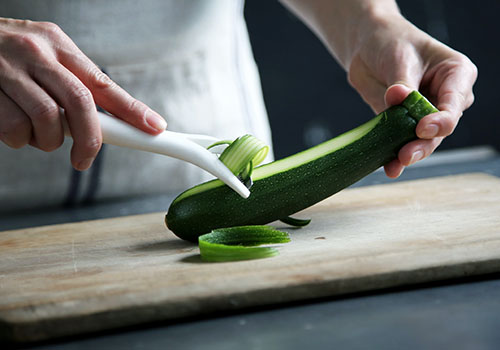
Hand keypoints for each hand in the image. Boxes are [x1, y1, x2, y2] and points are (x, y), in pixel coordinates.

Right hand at [0, 18, 166, 169]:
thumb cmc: (8, 56)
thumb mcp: (47, 58)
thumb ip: (76, 84)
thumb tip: (118, 120)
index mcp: (57, 45)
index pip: (103, 83)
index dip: (132, 109)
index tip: (154, 128)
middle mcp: (35, 53)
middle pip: (80, 103)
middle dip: (90, 139)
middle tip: (84, 159)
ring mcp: (7, 70)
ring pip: (47, 121)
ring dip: (47, 141)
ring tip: (37, 133)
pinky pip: (13, 130)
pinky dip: (18, 140)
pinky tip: (13, 128)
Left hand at [347, 14, 477, 176]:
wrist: (368, 47)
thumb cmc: (392, 44)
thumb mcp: (399, 58)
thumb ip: (401, 83)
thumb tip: (397, 97)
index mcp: (457, 75)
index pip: (454, 104)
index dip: (440, 120)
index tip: (422, 128)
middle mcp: (446, 99)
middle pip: (440, 128)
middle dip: (424, 143)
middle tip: (406, 155)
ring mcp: (426, 114)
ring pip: (423, 140)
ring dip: (409, 153)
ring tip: (396, 164)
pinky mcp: (403, 125)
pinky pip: (401, 142)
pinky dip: (394, 155)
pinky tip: (389, 167)